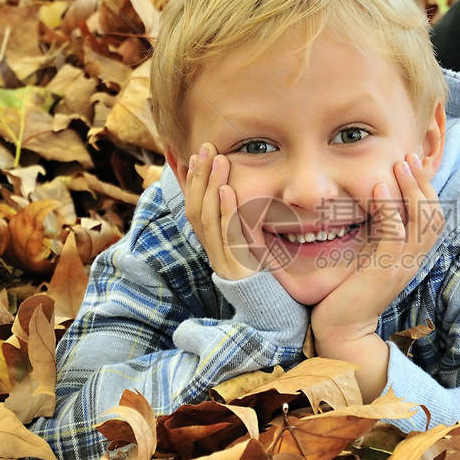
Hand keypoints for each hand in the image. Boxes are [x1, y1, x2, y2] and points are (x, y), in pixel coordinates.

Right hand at [183, 144, 262, 280]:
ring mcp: (222, 259)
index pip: (193, 209)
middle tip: (206, 148)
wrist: (267, 311)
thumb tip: (237, 195)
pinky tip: (226, 190)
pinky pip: (228, 235)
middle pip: (196, 209)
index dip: (192, 183)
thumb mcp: (247, 247)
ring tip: (219, 161)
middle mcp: (211, 251)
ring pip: (208, 218)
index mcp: (210, 246)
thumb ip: (239, 226)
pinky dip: (225, 211)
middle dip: (200, 176)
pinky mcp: (236, 266)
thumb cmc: (260, 276)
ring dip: (211, 186)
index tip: (196, 157)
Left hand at [310, 153, 444, 397]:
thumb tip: (375, 205)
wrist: (343, 328)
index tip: (412, 162)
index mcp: (413, 255)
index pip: (433, 216)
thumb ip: (378, 234)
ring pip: (419, 221)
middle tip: (408, 155)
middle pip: (433, 214)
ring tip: (398, 164)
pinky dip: (389, 209)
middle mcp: (413, 259)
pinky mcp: (384, 270)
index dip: (426, 188)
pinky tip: (378, 188)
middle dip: (422, 181)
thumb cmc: (350, 292)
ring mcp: (402, 265)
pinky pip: (394, 234)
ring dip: (409, 189)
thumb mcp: (370, 256)